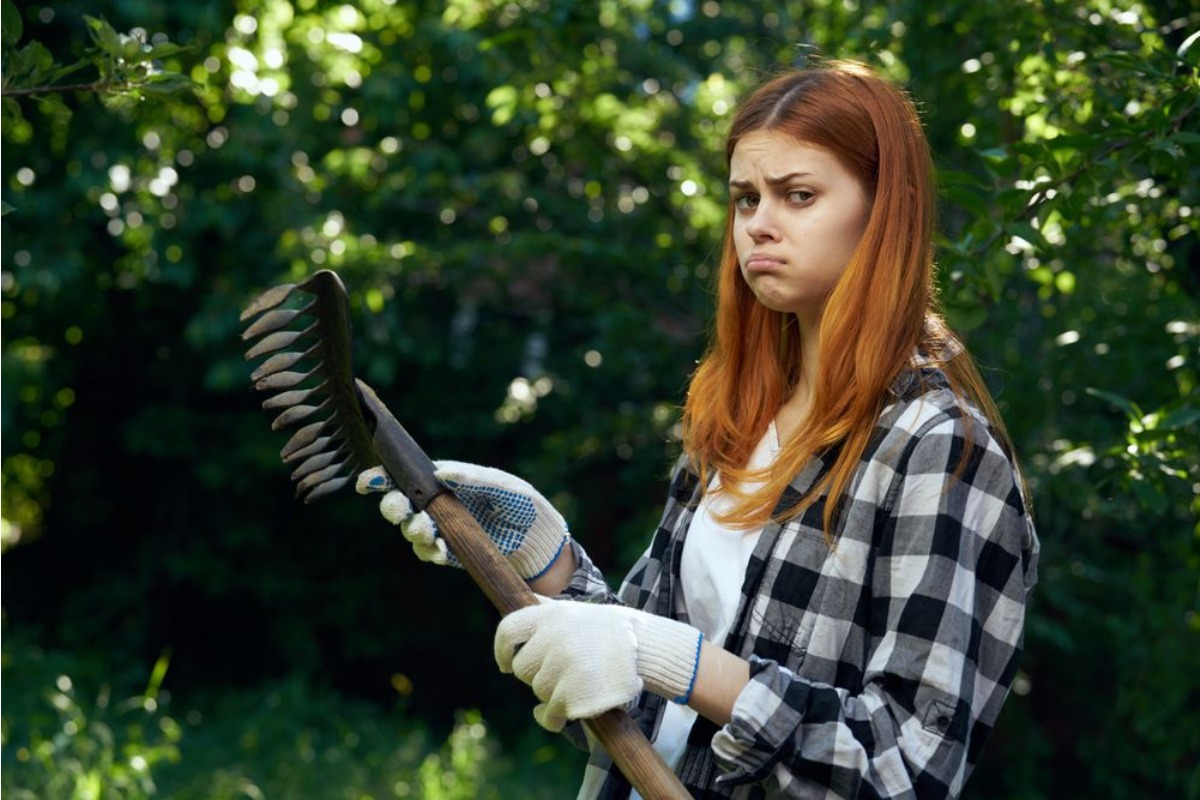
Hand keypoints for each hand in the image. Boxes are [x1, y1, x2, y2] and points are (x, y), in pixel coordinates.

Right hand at [356, 461, 569, 579]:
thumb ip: (473, 477)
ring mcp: (444, 529)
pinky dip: (428, 550)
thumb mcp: (504, 486)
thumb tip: (440, 471)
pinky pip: (428, 552)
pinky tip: (437, 548)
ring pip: (411, 529)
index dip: (384, 478)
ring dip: (412, 528)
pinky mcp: (451, 552)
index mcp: (448, 482)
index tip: (369, 481)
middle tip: (399, 508)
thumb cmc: (524, 505)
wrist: (542, 545)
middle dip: (393, 505)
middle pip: (401, 503)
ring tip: (425, 528)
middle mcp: (440, 505)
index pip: (409, 477)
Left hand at [494, 598, 702, 731]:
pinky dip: (550, 718)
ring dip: (550, 693)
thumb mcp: (576, 610)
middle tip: (557, 672)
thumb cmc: (609, 629)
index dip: (501, 650)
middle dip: (535, 674)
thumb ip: (547, 608)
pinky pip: (549, 714)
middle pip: (522, 668)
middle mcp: (552, 640)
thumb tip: (525, 597)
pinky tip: (556, 716)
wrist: (645, 648)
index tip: (504, 665)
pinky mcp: (572, 696)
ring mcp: (561, 669)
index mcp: (550, 616)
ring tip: (574, 684)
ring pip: (538, 690)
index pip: (508, 630)